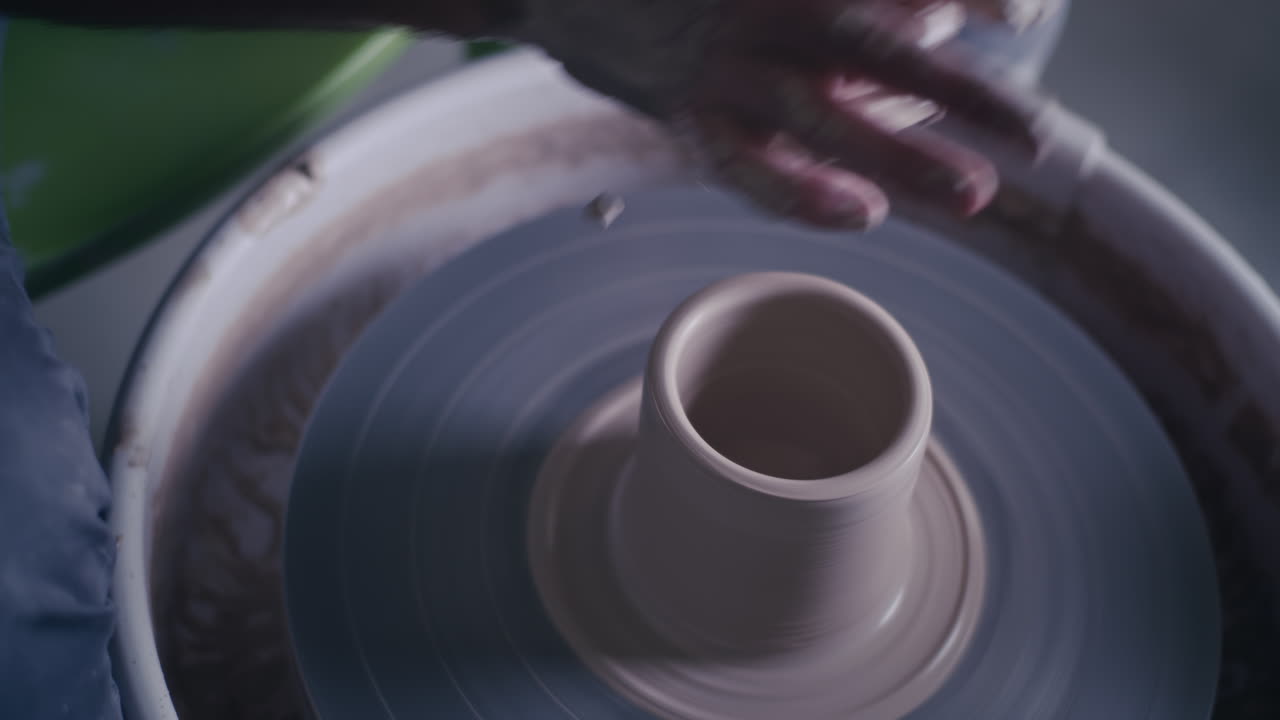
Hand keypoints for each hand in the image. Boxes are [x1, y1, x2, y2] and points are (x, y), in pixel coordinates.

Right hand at [511, 0, 1056, 229]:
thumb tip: (937, 20)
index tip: (1027, 16)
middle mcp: (764, 9)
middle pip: (880, 51)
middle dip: (966, 96)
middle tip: (1037, 139)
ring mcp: (723, 66)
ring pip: (824, 116)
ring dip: (902, 159)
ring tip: (974, 197)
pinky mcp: (686, 114)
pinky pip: (747, 165)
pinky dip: (800, 193)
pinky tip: (859, 215)